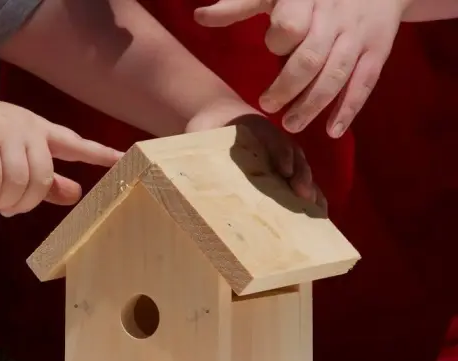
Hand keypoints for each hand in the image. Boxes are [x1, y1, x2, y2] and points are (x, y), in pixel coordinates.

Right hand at [0, 94, 122, 216]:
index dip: (98, 154)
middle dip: (29, 201)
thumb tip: (77, 195)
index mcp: (37, 129)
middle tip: (11, 210)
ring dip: (7, 201)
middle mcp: (23, 125)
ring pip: (18, 178)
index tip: (123, 160)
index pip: (74, 142)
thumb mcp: (11, 161)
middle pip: (43, 173)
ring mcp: (0, 128)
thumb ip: (44, 179)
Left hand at [186, 96, 326, 210]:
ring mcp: (283, 155)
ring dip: (311, 189)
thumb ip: (196, 140)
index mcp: (255, 125)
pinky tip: (319, 213)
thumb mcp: (199, 130)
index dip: (280, 153)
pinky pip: (301, 182)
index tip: (283, 170)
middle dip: (300, 175)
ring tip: (317, 211)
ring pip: (302, 171)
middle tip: (303, 194)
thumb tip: (185, 161)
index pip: (272, 138)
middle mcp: (275, 139)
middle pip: (293, 156)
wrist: (219, 116)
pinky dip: (312, 196)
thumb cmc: (207, 126)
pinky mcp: (285, 171)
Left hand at [194, 0, 407, 137]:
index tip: (272, 49)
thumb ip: (238, 5)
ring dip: (312, 105)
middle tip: (267, 106)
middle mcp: (335, 17)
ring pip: (336, 75)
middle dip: (287, 87)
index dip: (279, 42)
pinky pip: (365, 83)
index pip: (290, 26)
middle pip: (310, 58)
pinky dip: (349, 109)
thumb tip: (199, 16)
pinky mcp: (378, 50)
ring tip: (291, 125)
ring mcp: (358, 35)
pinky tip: (333, 131)